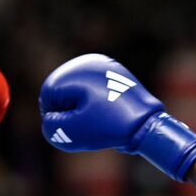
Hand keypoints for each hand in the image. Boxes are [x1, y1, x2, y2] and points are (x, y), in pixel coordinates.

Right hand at [39, 53, 195, 180]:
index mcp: (73, 72)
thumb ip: (51, 126)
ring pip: (80, 94)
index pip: (48, 98)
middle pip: (64, 94)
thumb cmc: (109, 127)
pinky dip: (97, 105)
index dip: (60, 118)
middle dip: (73, 112)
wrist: (147, 123)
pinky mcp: (115, 75)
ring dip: (85, 110)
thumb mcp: (73, 132)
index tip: (80, 126)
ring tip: (102, 120)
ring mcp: (103, 66)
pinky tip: (110, 113)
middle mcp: (87, 62)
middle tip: (93, 124)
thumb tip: (50, 119)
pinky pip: (95, 92)